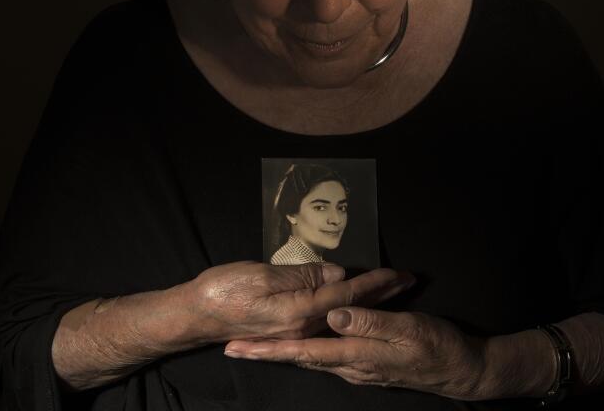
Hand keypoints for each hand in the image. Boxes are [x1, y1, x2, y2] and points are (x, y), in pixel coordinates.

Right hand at [184, 262, 414, 345]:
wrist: (193, 315)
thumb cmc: (222, 291)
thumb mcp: (262, 275)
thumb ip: (302, 276)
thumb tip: (336, 274)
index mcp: (299, 312)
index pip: (348, 295)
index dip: (375, 282)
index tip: (399, 272)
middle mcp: (302, 326)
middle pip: (352, 309)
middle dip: (383, 294)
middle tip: (410, 281)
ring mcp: (295, 330)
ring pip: (343, 315)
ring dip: (370, 302)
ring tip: (393, 291)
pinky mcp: (287, 329)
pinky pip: (326, 320)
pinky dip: (348, 311)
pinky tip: (356, 307)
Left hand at [223, 307, 487, 399]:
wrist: (460, 371)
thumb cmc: (437, 347)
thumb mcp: (409, 330)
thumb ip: (371, 323)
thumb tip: (334, 315)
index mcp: (356, 354)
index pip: (303, 353)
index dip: (269, 350)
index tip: (238, 347)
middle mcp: (350, 365)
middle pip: (298, 359)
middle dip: (264, 353)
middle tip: (231, 347)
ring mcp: (357, 367)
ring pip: (310, 357)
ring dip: (281, 352)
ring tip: (253, 344)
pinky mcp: (364, 362)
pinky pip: (326, 355)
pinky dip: (305, 350)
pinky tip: (299, 342)